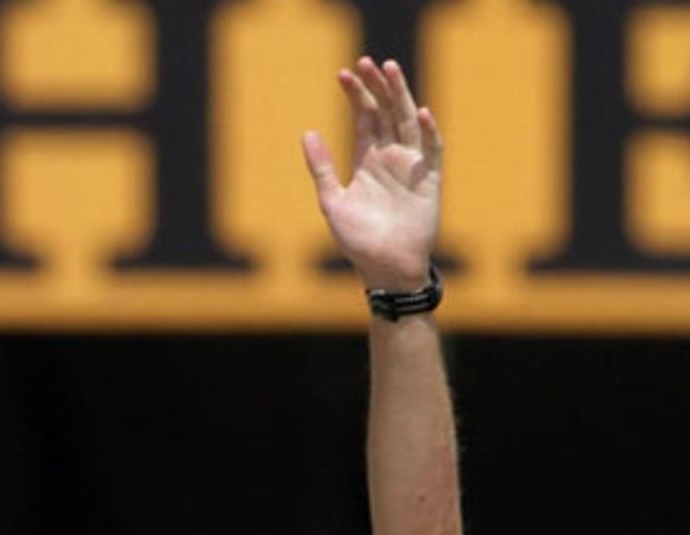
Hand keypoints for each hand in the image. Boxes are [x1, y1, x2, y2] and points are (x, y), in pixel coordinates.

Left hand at [301, 58, 440, 290]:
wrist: (384, 269)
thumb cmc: (358, 241)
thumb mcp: (332, 202)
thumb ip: (321, 168)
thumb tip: (307, 132)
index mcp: (368, 160)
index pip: (365, 117)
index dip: (356, 94)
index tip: (344, 74)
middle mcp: (391, 157)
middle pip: (386, 111)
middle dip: (377, 87)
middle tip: (366, 62)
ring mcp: (411, 166)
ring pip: (407, 121)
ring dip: (401, 95)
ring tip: (390, 69)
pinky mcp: (430, 179)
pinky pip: (432, 150)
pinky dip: (428, 132)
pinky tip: (420, 113)